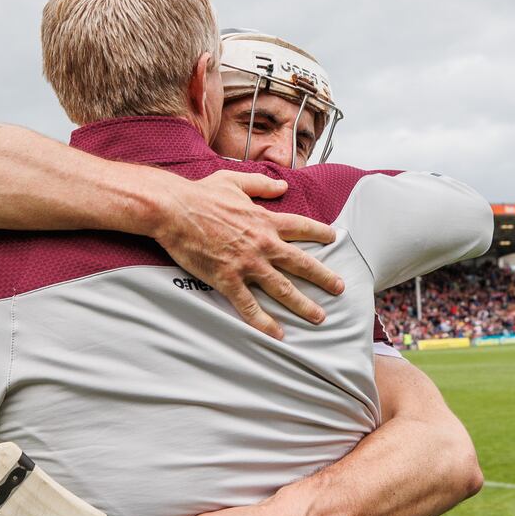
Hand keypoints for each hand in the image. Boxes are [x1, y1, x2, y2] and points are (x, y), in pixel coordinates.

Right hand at [153, 172, 343, 338]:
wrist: (175, 210)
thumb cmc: (201, 194)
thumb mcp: (234, 181)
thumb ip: (261, 185)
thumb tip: (282, 186)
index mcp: (265, 220)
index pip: (301, 228)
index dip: (320, 233)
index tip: (334, 238)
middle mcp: (263, 244)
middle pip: (301, 263)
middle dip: (324, 277)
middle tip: (340, 288)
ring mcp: (247, 264)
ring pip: (283, 289)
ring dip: (303, 305)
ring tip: (319, 317)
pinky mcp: (228, 280)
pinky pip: (250, 306)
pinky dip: (264, 322)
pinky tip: (278, 334)